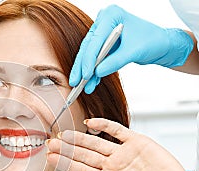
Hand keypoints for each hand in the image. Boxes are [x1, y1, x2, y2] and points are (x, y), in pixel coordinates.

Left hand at [47, 118, 184, 170]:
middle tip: (51, 143)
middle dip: (67, 149)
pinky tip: (89, 124)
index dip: (64, 162)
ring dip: (80, 138)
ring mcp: (122, 153)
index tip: (50, 157)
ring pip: (96, 143)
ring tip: (64, 134)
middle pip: (84, 155)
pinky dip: (103, 126)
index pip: (80, 169)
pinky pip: (116, 131)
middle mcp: (112, 166)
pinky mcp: (135, 142)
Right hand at [69, 4, 193, 93]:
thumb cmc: (153, 41)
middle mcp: (104, 22)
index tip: (86, 75)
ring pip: (88, 54)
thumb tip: (97, 73)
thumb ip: (115, 61)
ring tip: (81, 87)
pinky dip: (93, 72)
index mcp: (111, 15)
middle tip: (75, 82)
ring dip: (85, 72)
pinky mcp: (104, 44)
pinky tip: (91, 83)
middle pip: (88, 47)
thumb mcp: (134, 52)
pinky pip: (95, 59)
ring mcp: (103, 32)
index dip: (89, 59)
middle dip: (82, 67)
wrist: (163, 44)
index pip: (95, 39)